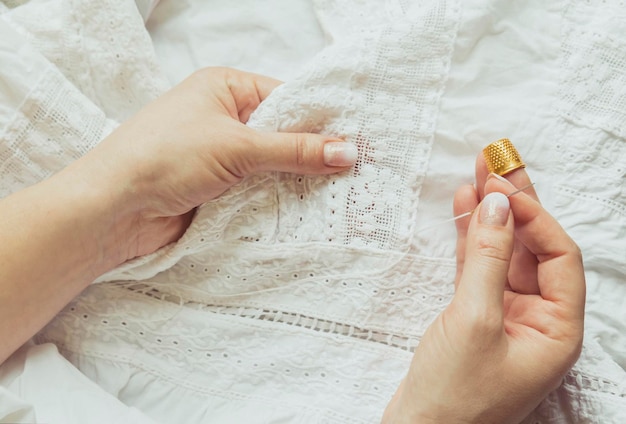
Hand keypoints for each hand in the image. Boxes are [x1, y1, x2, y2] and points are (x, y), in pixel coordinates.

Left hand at [76, 67, 356, 263]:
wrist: (114, 209)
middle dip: (312, 153)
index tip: (357, 139)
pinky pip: (259, 190)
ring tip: (341, 194)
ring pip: (272, 165)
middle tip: (355, 171)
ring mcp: (221, 154)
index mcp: (225, 88)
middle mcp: (224, 117)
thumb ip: (294, 150)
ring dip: (297, 180)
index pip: (286, 98)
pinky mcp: (218, 188)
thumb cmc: (164, 156)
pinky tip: (308, 210)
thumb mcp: (237, 146)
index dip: (320, 119)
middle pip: (282, 133)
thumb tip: (346, 151)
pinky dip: (279, 199)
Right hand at [382, 160, 584, 422]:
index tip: (502, 188)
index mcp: (558, 330)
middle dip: (515, 205)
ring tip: (475, 174)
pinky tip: (462, 209)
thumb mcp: (474, 319)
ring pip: (503, 254)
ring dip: (489, 216)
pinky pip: (478, 268)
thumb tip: (497, 204)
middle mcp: (539, 321)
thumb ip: (487, 257)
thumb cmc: (453, 394)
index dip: (534, 217)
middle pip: (533, 249)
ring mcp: (506, 317)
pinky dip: (469, 239)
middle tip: (495, 162)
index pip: (559, 257)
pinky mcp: (476, 317)